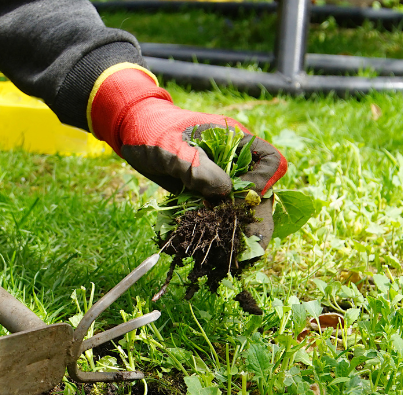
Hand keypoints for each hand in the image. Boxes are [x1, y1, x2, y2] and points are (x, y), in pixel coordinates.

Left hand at [89, 64, 286, 246]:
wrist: (132, 134)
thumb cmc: (153, 132)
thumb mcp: (172, 147)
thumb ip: (196, 167)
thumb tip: (224, 191)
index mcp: (235, 141)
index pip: (270, 162)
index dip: (262, 182)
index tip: (240, 197)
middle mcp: (234, 162)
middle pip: (259, 191)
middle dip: (257, 217)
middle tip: (253, 246)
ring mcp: (219, 179)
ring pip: (240, 206)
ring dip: (238, 228)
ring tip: (236, 255)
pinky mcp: (204, 193)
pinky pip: (217, 213)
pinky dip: (217, 229)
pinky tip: (214, 248)